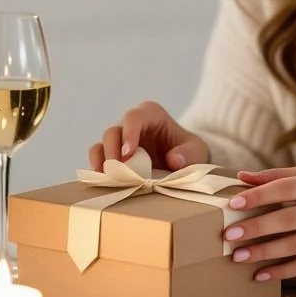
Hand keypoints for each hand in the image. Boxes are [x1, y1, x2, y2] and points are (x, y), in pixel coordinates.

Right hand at [87, 101, 210, 170]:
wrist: (184, 163)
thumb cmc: (188, 152)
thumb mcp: (197, 150)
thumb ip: (189, 153)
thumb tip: (174, 160)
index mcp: (151, 115)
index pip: (134, 117)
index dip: (129, 133)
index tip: (128, 153)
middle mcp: (131, 125)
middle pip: (113, 131)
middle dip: (112, 150)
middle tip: (117, 169)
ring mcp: (120, 140)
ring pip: (102, 144)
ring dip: (102, 161)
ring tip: (108, 178)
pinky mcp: (114, 155)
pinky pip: (98, 157)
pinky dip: (98, 169)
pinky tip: (103, 181)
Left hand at [222, 165, 295, 281]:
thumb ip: (279, 176)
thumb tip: (242, 177)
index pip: (284, 188)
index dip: (258, 196)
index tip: (233, 203)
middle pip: (287, 219)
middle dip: (256, 227)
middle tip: (229, 234)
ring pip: (295, 244)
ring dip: (264, 252)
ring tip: (238, 256)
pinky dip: (282, 271)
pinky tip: (261, 274)